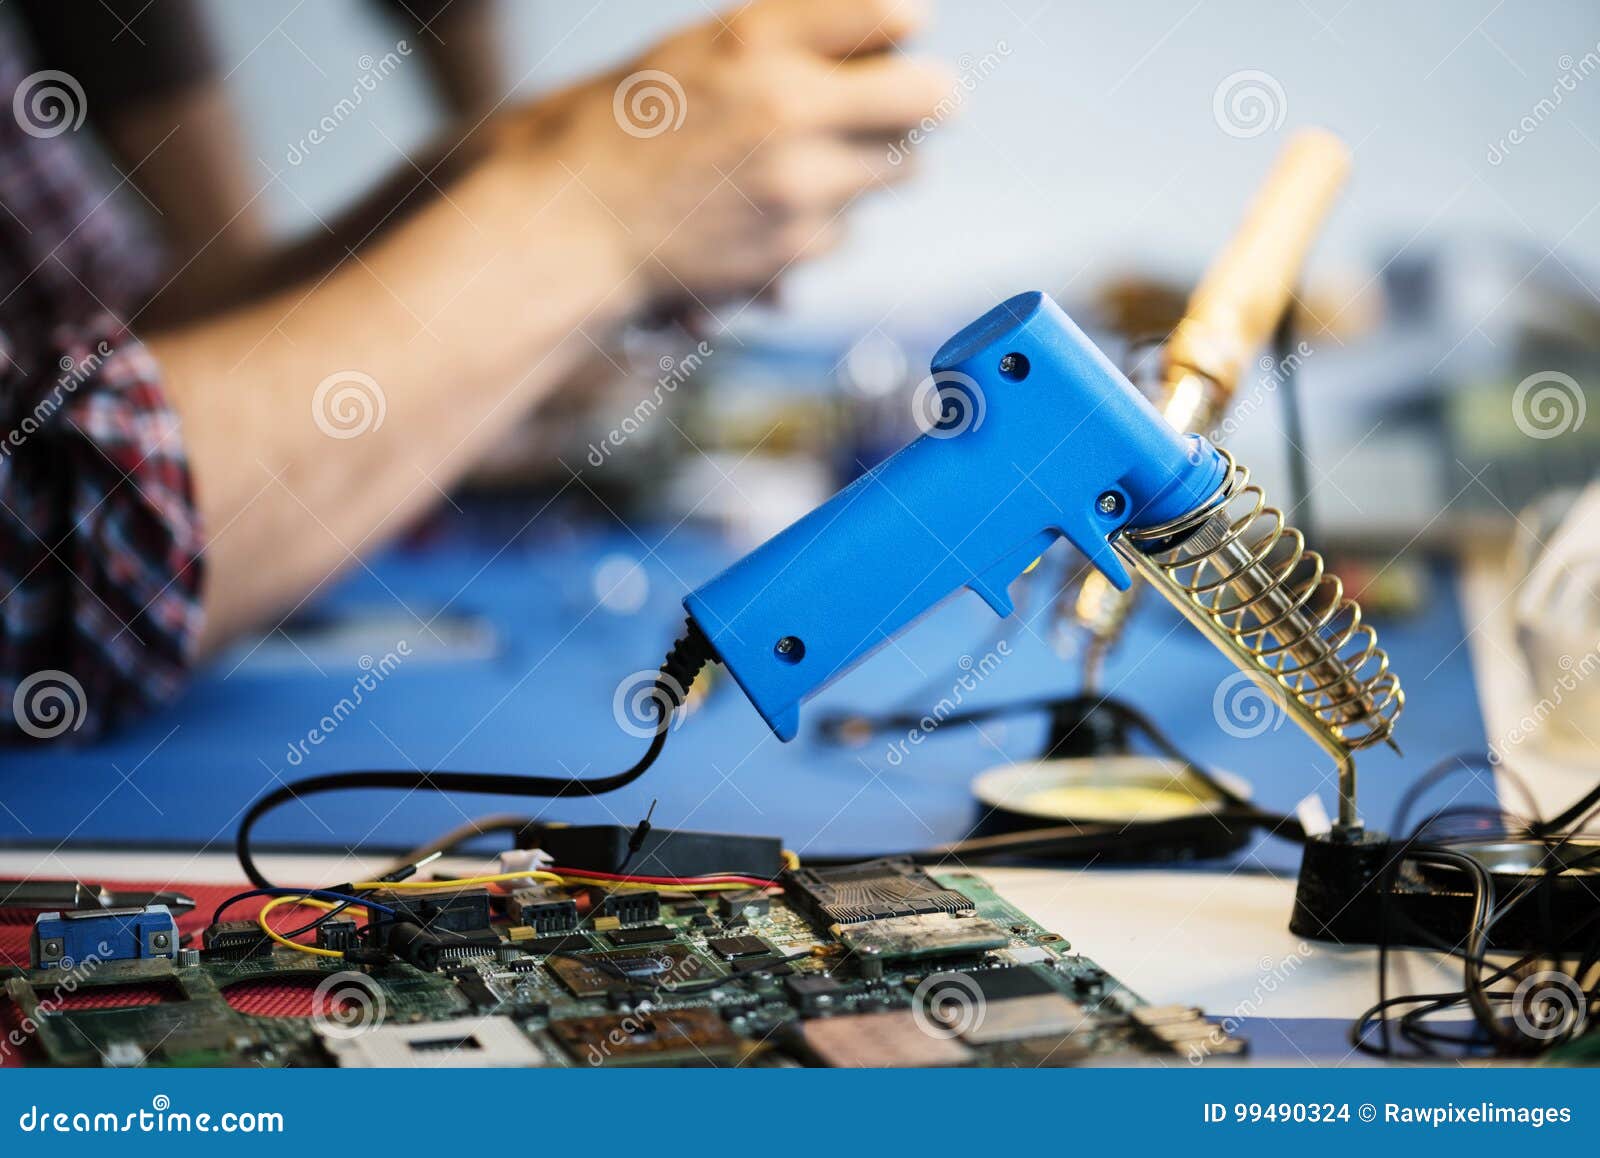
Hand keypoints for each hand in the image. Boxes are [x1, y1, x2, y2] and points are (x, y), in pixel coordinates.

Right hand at [521, 0, 949, 304]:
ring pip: (902, 170)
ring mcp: (798, 187)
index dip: (904, 32)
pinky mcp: (797, 250)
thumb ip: (795, 34)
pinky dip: (825, 221)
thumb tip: (897, 32)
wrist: (574, 228)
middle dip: (918, 101)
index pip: (896, 15)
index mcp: (757, 39)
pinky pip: (851, 228)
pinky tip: (768, 212)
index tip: (897, 42)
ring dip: (873, 163)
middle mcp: (786, 108)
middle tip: (886, 106)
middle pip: (930, 98)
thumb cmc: (628, 130)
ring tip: (805, 161)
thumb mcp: (702, 47)